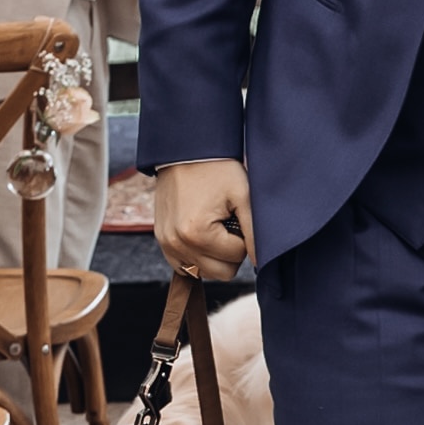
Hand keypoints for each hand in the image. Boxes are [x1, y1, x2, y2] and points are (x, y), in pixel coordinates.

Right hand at [153, 158, 254, 278]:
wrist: (185, 152)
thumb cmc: (217, 170)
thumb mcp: (243, 197)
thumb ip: (255, 234)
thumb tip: (262, 263)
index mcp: (196, 234)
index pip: (237, 257)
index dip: (244, 238)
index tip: (236, 216)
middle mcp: (176, 244)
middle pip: (221, 272)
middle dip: (231, 251)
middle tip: (229, 223)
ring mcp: (166, 244)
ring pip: (204, 272)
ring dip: (214, 255)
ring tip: (214, 226)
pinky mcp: (161, 241)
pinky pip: (186, 266)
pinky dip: (198, 256)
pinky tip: (202, 233)